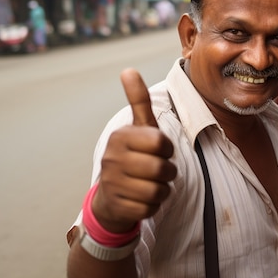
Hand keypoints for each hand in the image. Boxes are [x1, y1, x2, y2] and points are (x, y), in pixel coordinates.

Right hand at [92, 69, 176, 232]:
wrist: (110, 197)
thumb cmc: (131, 157)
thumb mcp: (137, 129)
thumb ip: (138, 102)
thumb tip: (128, 70)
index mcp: (120, 138)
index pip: (161, 142)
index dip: (167, 149)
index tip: (160, 150)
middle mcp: (113, 160)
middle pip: (162, 169)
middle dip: (168, 172)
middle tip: (159, 171)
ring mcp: (113, 185)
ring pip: (159, 190)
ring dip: (162, 190)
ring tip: (151, 184)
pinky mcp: (118, 207)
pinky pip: (151, 208)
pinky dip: (154, 206)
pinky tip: (142, 199)